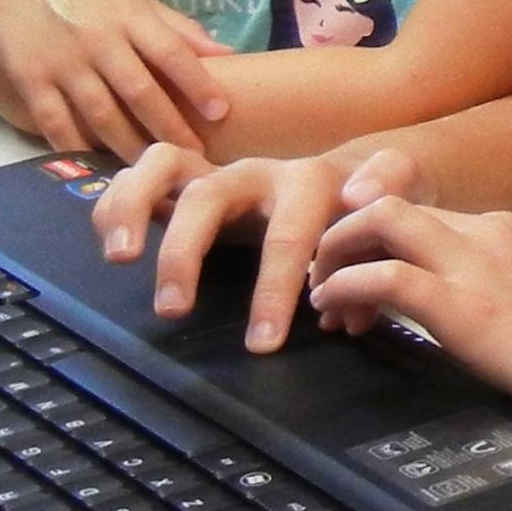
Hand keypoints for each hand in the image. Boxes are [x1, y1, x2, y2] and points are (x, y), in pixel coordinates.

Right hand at [0, 0, 229, 156]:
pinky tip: (98, 166)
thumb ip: (177, 29)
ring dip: (129, 145)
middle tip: (195, 157)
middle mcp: (99, 42)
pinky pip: (56, 122)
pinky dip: (77, 147)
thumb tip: (228, 54)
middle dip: (169, 127)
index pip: (171, 53)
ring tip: (154, 168)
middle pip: (139, 91)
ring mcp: (63, 64)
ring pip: (101, 114)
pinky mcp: (31, 82)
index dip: (197, 83)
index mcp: (129, 18)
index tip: (220, 113)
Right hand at [92, 142, 420, 349]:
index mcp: (309, 185)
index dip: (274, 289)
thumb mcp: (400, 211)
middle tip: (172, 311)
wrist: (360, 177)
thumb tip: (359, 236)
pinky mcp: (189, 182)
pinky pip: (142, 175)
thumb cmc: (373, 208)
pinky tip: (110, 243)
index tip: (261, 344)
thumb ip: (389, 224)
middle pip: (210, 195)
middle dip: (186, 251)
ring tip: (120, 259)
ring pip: (163, 167)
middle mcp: (256, 174)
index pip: (289, 235)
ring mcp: (219, 173)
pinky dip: (118, 200)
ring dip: (134, 207)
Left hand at [308, 195, 511, 427]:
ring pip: (379, 221)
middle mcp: (484, 231)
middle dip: (341, 234)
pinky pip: (384, 276)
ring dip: (334, 253)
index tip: (351, 268)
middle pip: (389, 204)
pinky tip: (337, 311)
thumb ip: (483, 283)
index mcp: (499, 229)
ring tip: (322, 295)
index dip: (370, 238)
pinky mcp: (462, 304)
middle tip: (322, 277)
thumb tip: (437, 302)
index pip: (415, 211)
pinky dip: (346, 286)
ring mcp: (473, 263)